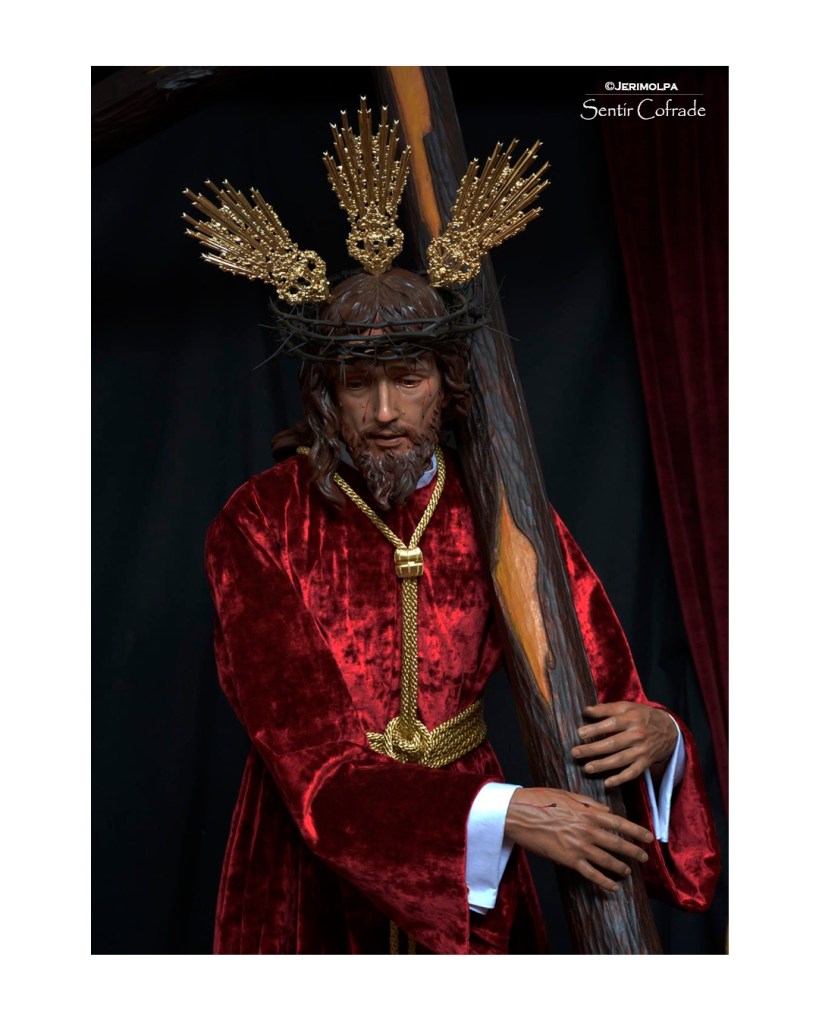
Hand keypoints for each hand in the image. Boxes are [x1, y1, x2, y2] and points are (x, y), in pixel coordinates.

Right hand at [504, 788, 653, 892]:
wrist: (517, 814)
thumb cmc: (539, 801)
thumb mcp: (567, 795)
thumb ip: (589, 803)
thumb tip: (608, 811)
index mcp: (588, 812)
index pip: (619, 823)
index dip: (637, 831)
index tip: (649, 837)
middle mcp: (588, 830)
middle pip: (618, 843)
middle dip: (634, 852)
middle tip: (644, 858)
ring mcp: (579, 846)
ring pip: (608, 860)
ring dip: (621, 867)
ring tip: (628, 872)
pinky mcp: (568, 860)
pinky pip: (591, 874)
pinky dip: (604, 882)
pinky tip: (613, 887)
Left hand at [571, 702, 677, 788]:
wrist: (669, 730)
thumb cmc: (642, 716)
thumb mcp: (627, 707)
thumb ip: (607, 708)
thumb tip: (586, 710)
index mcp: (632, 719)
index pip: (611, 724)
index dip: (596, 729)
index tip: (580, 733)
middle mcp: (637, 735)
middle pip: (613, 743)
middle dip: (593, 749)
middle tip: (575, 752)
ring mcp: (642, 750)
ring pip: (620, 760)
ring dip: (603, 765)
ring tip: (587, 768)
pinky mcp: (645, 763)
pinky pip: (632, 773)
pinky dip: (620, 779)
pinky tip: (607, 783)